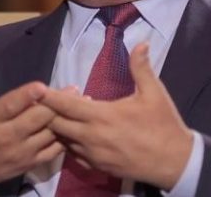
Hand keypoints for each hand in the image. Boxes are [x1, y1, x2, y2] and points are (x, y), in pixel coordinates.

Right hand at [0, 43, 64, 191]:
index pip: (10, 107)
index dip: (26, 96)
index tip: (42, 86)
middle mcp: (6, 137)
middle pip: (36, 119)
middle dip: (55, 103)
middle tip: (73, 89)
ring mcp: (20, 152)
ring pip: (48, 134)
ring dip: (65, 118)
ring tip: (82, 103)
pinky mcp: (30, 164)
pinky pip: (53, 151)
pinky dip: (66, 138)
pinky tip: (75, 124)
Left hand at [41, 43, 193, 190]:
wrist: (174, 163)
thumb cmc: (163, 125)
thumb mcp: (154, 93)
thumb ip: (142, 67)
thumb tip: (142, 43)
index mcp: (102, 116)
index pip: (65, 105)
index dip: (48, 96)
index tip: (36, 88)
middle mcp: (91, 137)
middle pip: (55, 124)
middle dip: (48, 111)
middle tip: (47, 100)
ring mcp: (92, 154)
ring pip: (62, 140)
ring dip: (58, 126)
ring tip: (62, 114)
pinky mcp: (96, 167)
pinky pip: (72, 154)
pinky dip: (69, 142)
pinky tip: (75, 132)